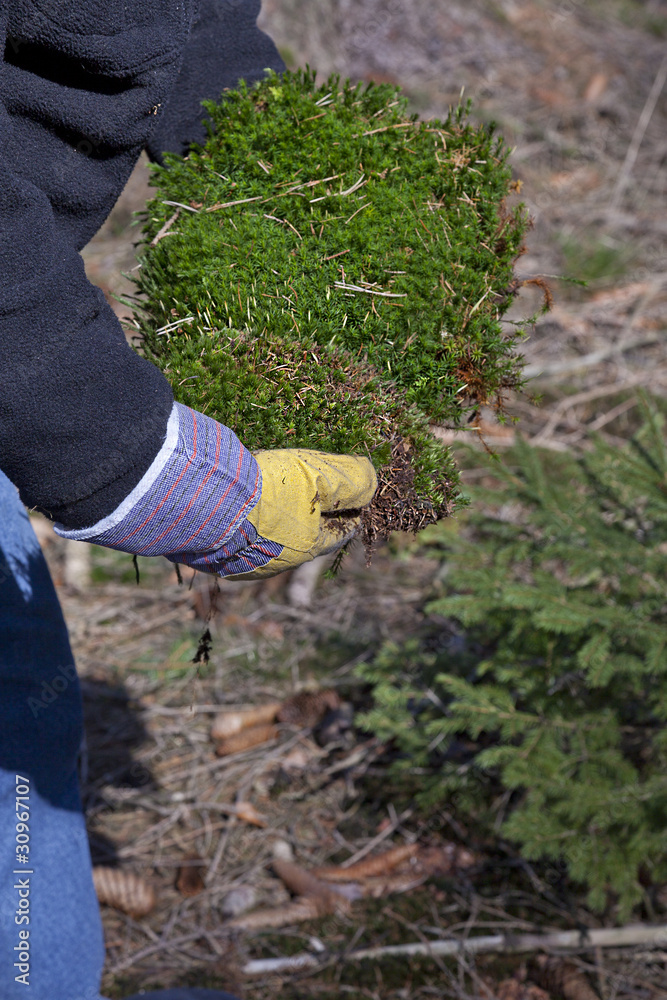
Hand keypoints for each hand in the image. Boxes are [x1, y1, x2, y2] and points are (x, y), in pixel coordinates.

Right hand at [227, 449, 376, 579]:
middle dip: (312, 517)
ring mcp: (244, 563)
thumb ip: (352, 479)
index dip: (350, 511)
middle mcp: (278, 563)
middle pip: (305, 537)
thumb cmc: (267, 490)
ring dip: (277, 522)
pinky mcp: (214, 556)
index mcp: (308, 547)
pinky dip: (245, 525)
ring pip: (270, 541)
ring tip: (273, 498)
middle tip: (310, 494)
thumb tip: (373, 483)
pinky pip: (238, 540)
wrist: (201, 503)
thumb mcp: (319, 475)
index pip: (341, 531)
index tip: (353, 496)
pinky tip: (239, 509)